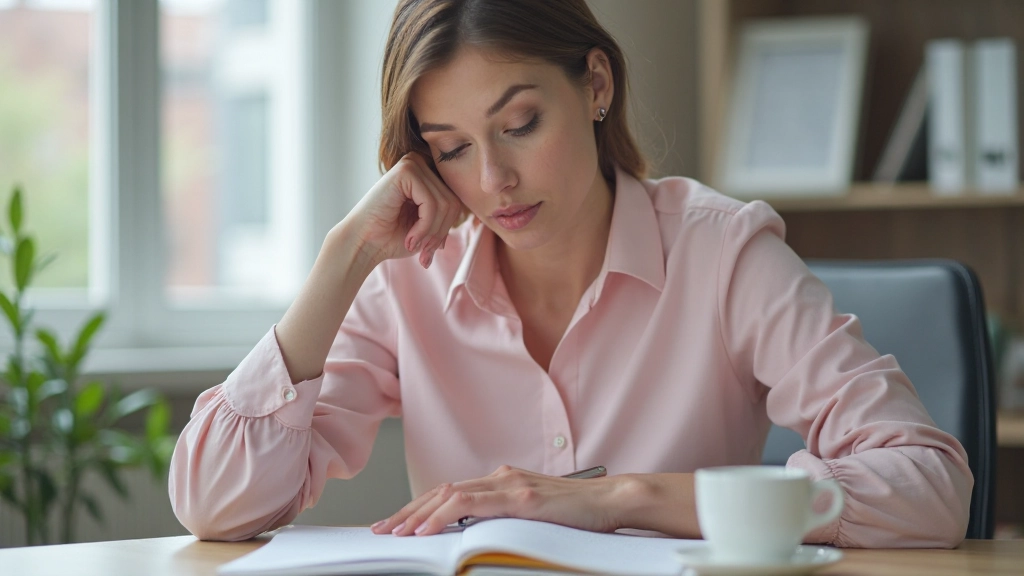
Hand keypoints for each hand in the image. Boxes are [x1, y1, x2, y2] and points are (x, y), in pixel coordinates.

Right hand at [342, 152, 463, 268]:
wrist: (363, 244)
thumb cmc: (392, 238)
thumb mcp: (429, 228)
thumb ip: (448, 217)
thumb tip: (473, 216)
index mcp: (426, 176)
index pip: (455, 201)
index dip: (446, 228)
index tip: (431, 249)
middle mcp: (420, 164)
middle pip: (453, 202)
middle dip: (441, 232)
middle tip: (425, 251)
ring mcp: (412, 164)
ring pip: (444, 204)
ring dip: (432, 232)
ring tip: (415, 245)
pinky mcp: (405, 170)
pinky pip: (432, 203)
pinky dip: (425, 227)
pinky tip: (410, 238)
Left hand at [370, 465, 631, 536]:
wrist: (614, 500)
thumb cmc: (581, 513)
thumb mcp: (535, 517)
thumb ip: (507, 520)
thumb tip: (478, 538)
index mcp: (504, 481)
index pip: (451, 492)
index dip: (420, 507)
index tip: (398, 523)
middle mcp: (502, 477)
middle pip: (442, 491)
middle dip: (408, 511)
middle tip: (383, 529)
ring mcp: (510, 485)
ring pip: (449, 494)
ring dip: (417, 514)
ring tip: (395, 532)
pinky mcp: (521, 497)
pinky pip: (471, 504)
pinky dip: (443, 515)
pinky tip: (425, 528)